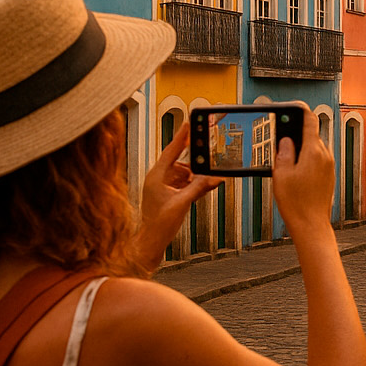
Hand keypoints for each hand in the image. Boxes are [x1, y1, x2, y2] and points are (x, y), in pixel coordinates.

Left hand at [137, 121, 220, 262]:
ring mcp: (162, 186)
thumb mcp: (182, 203)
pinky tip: (202, 186)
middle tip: (206, 152)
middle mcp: (157, 179)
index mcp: (156, 176)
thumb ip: (199, 188)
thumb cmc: (159, 225)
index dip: (182, 137)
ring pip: (182, 173)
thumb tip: (213, 178)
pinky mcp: (167, 194)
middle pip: (179, 161)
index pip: (171, 151)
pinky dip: (193, 184)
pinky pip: (182, 183)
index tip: (189, 123)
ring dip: (195, 175)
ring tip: (207, 178)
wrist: (152, 241)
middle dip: (194, 161)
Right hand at [272, 103, 334, 235]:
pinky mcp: (328, 175)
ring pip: (313, 148)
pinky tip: (293, 171)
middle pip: (311, 134)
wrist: (311, 225)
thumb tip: (285, 139)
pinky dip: (305, 159)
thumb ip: (284, 152)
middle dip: (296, 134)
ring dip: (300, 148)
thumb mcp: (281, 174)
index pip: (310, 121)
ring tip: (284, 160)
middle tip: (279, 138)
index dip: (300, 110)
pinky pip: (317, 160)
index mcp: (313, 152)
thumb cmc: (297, 204)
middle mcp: (325, 156)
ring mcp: (328, 166)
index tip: (294, 105)